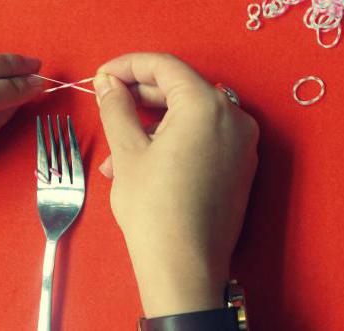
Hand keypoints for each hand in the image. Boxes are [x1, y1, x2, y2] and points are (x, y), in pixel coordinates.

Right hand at [93, 53, 258, 316]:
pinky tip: (140, 165)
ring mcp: (241, 144)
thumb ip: (116, 107)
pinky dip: (171, 144)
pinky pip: (201, 140)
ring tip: (114, 156)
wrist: (184, 267)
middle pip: (180, 90)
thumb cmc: (152, 207)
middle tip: (106, 105)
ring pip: (188, 119)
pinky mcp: (240, 168)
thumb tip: (108, 83)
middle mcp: (233, 118)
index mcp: (207, 105)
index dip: (128, 66)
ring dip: (149, 128)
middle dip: (138, 98)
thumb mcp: (127, 152)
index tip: (102, 76)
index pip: (165, 66)